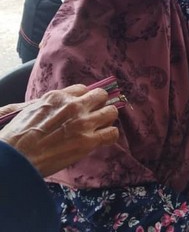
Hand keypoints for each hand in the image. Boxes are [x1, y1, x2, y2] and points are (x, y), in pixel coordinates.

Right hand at [0, 85, 119, 176]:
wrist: (15, 159)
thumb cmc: (16, 138)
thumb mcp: (27, 110)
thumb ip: (45, 103)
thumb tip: (51, 103)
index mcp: (57, 96)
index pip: (83, 89)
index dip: (84, 98)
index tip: (83, 106)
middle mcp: (73, 106)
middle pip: (101, 95)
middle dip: (100, 104)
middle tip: (95, 114)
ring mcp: (82, 123)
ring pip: (111, 112)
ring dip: (107, 118)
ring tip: (100, 126)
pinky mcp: (88, 142)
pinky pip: (112, 133)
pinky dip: (110, 135)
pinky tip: (103, 138)